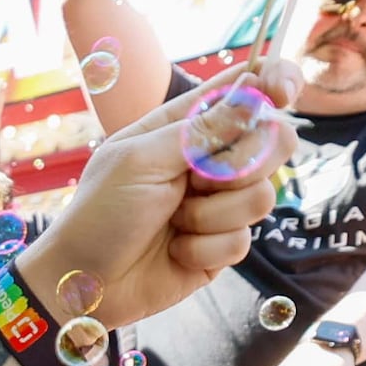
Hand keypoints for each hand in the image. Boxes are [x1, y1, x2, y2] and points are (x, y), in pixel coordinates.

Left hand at [20, 63, 291, 331]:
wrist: (83, 283)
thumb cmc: (99, 213)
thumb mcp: (142, 159)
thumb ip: (201, 129)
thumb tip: (255, 96)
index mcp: (185, 127)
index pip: (246, 91)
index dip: (273, 82)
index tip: (282, 91)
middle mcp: (209, 161)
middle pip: (273, 141)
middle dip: (244, 163)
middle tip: (199, 180)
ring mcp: (219, 204)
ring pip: (263, 195)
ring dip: (212, 213)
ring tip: (174, 221)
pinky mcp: (221, 246)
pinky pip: (243, 240)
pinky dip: (204, 247)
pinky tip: (175, 252)